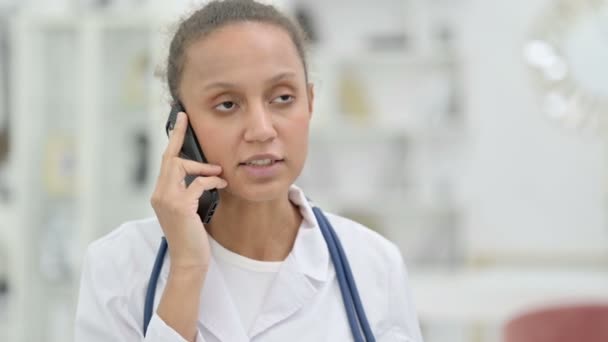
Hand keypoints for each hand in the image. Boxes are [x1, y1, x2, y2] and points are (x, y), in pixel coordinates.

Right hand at [150, 111, 226, 269]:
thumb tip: (204, 173)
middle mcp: (159, 194)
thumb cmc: (192, 237)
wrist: (189, 261)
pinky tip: (222, 185)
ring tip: (219, 174)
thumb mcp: (189, 210)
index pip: (166, 162)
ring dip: (203, 168)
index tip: (181, 119)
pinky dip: (212, 181)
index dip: (173, 139)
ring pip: (181, 167)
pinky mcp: (180, 206)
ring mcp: (167, 200)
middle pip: (170, 159)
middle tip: (189, 122)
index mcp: (160, 194)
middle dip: (180, 139)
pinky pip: (198, 183)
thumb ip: (189, 191)